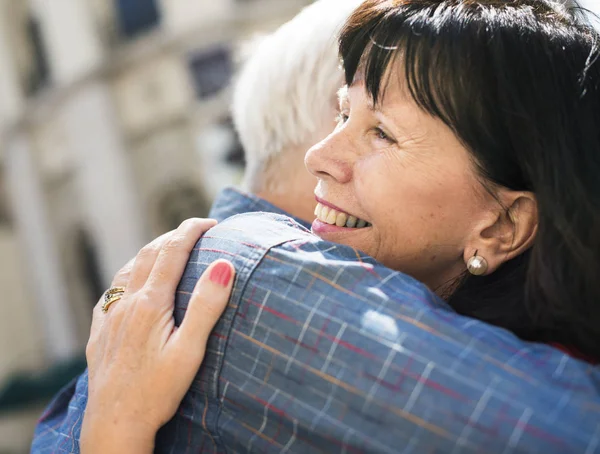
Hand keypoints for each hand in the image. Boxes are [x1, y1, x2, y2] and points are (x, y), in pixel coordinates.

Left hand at [80, 218, 234, 453]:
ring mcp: (109, 317)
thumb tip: (223, 265)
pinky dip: (129, 274)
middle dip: (173, 236)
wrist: (114, 425)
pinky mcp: (100, 332)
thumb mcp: (190, 350)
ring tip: (169, 250)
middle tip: (196, 232)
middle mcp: (126, 303)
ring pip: (128, 269)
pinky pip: (112, 290)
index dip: (191, 231)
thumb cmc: (157, 392)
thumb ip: (206, 305)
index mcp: (150, 303)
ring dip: (150, 252)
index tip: (210, 222)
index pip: (172, 252)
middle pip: (149, 254)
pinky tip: (131, 283)